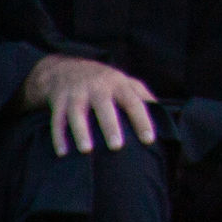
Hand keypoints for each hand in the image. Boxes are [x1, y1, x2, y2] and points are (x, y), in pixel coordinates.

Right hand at [22, 54, 159, 154]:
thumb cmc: (103, 81)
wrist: (64, 68)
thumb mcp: (124, 82)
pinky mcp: (58, 100)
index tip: (149, 140)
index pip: (133, 101)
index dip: (142, 120)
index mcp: (118, 84)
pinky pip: (57, 119)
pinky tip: (62, 152)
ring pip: (77, 112)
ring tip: (87, 150)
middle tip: (117, 146)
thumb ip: (143, 96)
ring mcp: (76, 93)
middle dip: (110, 125)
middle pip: (104, 105)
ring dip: (81, 131)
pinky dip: (58, 135)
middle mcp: (97, 87)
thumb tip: (165, 116)